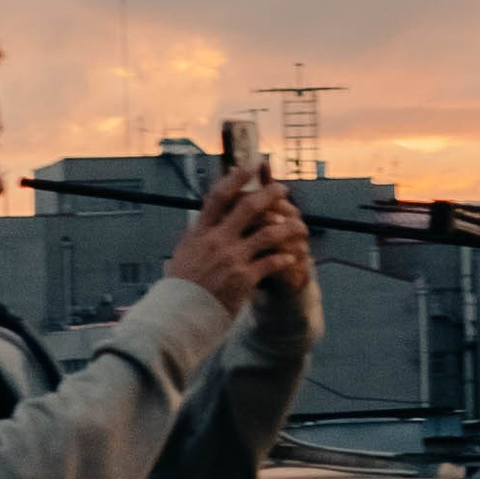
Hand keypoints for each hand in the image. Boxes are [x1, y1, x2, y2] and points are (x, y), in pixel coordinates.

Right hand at [167, 164, 311, 316]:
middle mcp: (217, 241)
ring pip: (268, 234)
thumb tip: (204, 216)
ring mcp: (231, 259)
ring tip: (299, 225)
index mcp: (200, 232)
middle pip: (248, 208)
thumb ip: (198, 234)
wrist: (180, 314)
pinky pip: (271, 262)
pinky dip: (284, 258)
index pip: (220, 196)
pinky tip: (292, 257)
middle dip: (269, 194)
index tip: (253, 164)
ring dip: (287, 227)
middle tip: (283, 189)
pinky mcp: (243, 278)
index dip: (238, 177)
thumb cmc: (182, 286)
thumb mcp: (184, 253)